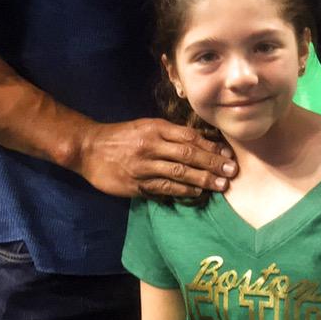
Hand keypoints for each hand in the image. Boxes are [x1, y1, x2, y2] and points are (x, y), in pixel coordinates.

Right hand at [75, 117, 235, 198]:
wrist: (89, 148)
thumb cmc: (122, 136)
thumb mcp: (146, 126)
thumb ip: (171, 133)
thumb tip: (202, 141)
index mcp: (156, 128)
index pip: (189, 137)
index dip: (211, 146)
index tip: (228, 153)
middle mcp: (152, 146)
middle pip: (188, 154)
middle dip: (212, 163)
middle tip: (231, 171)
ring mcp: (144, 166)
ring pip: (179, 172)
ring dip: (203, 180)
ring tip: (221, 185)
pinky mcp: (136, 184)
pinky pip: (164, 188)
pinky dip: (183, 190)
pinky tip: (197, 193)